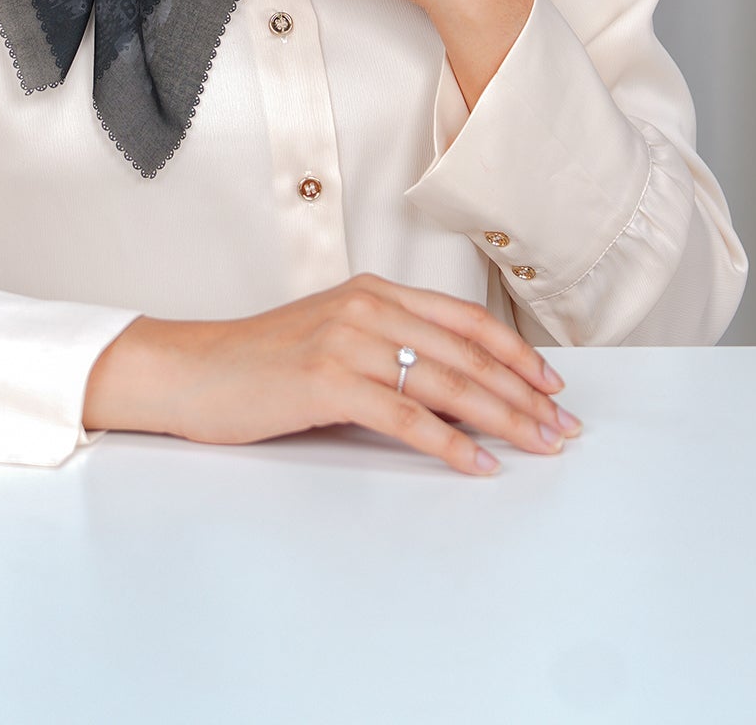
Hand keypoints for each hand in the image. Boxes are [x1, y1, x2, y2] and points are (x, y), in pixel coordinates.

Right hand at [83, 273, 582, 476]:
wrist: (191, 370)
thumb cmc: (259, 364)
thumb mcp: (331, 338)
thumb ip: (385, 348)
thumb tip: (454, 388)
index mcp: (372, 291)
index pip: (464, 319)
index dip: (515, 352)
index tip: (552, 384)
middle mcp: (366, 307)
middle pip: (467, 353)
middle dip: (525, 393)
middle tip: (564, 425)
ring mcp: (348, 341)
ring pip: (448, 382)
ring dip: (504, 419)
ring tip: (540, 444)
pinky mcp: (329, 380)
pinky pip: (409, 416)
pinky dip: (452, 444)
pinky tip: (480, 464)